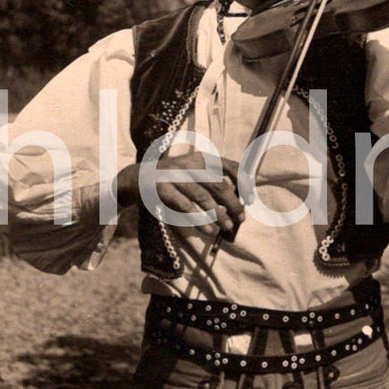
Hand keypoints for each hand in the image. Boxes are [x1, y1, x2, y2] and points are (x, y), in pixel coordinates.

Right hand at [117, 151, 245, 240]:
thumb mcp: (194, 171)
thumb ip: (215, 179)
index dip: (243, 183)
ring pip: (203, 198)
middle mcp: (190, 164)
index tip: (251, 199)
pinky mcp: (162, 189)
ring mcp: (175, 176)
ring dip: (218, 215)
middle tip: (241, 219)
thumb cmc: (173, 178)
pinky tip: (208, 231)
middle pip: (219, 186)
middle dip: (233, 204)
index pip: (229, 166)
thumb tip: (241, 198)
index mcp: (201, 158)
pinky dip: (198, 220)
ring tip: (227, 227)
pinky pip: (185, 207)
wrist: (136, 178)